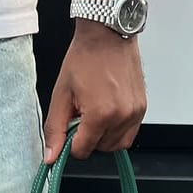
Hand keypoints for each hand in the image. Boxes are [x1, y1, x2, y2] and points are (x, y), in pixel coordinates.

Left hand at [43, 20, 146, 163]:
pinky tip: (107, 110)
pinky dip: (117, 129)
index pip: (82, 150)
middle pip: (100, 149)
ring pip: (116, 145)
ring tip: (95, 111)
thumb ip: (55, 129)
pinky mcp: (142, 108)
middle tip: (82, 114)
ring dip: (103, 136)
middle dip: (88, 138)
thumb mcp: (61, 94)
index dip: (71, 142)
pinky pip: (129, 133)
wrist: (107, 34)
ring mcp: (135, 112)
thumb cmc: (85, 58)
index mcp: (100, 114)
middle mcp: (122, 115)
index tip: (70, 126)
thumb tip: (50, 157)